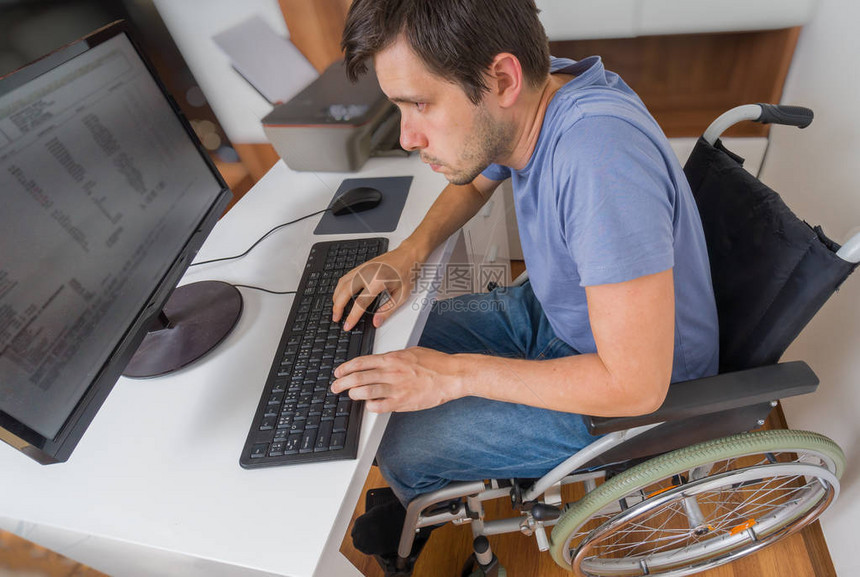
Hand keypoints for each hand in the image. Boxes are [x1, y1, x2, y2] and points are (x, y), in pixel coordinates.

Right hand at [331, 244, 418, 329]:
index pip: (360, 303)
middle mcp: (367, 273)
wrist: (408, 255)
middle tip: (336, 318)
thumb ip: (388, 310)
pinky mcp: (362, 265)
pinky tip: (340, 294)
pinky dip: (340, 287)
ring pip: (342, 283)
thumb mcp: (402, 295)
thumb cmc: (407, 272)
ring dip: (336, 297)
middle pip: (345, 292)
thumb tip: (376, 321)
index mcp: (378, 282)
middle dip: (338, 307)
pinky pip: (346, 276)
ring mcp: (363, 268)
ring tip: (336, 309)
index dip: (352, 317)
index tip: (347, 325)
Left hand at [331, 347, 464, 412]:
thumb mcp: (410, 352)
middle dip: (342, 383)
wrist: (452, 375)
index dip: (346, 368)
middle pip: (358, 377)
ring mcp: (396, 388)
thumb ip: (393, 358)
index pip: (361, 362)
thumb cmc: (435, 363)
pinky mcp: (402, 402)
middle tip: (335, 387)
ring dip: (353, 394)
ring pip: (365, 391)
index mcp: (392, 358)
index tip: (338, 372)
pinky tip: (370, 405)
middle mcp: (391, 372)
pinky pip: (379, 406)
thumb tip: (379, 362)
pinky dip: (370, 406)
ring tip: (350, 395)